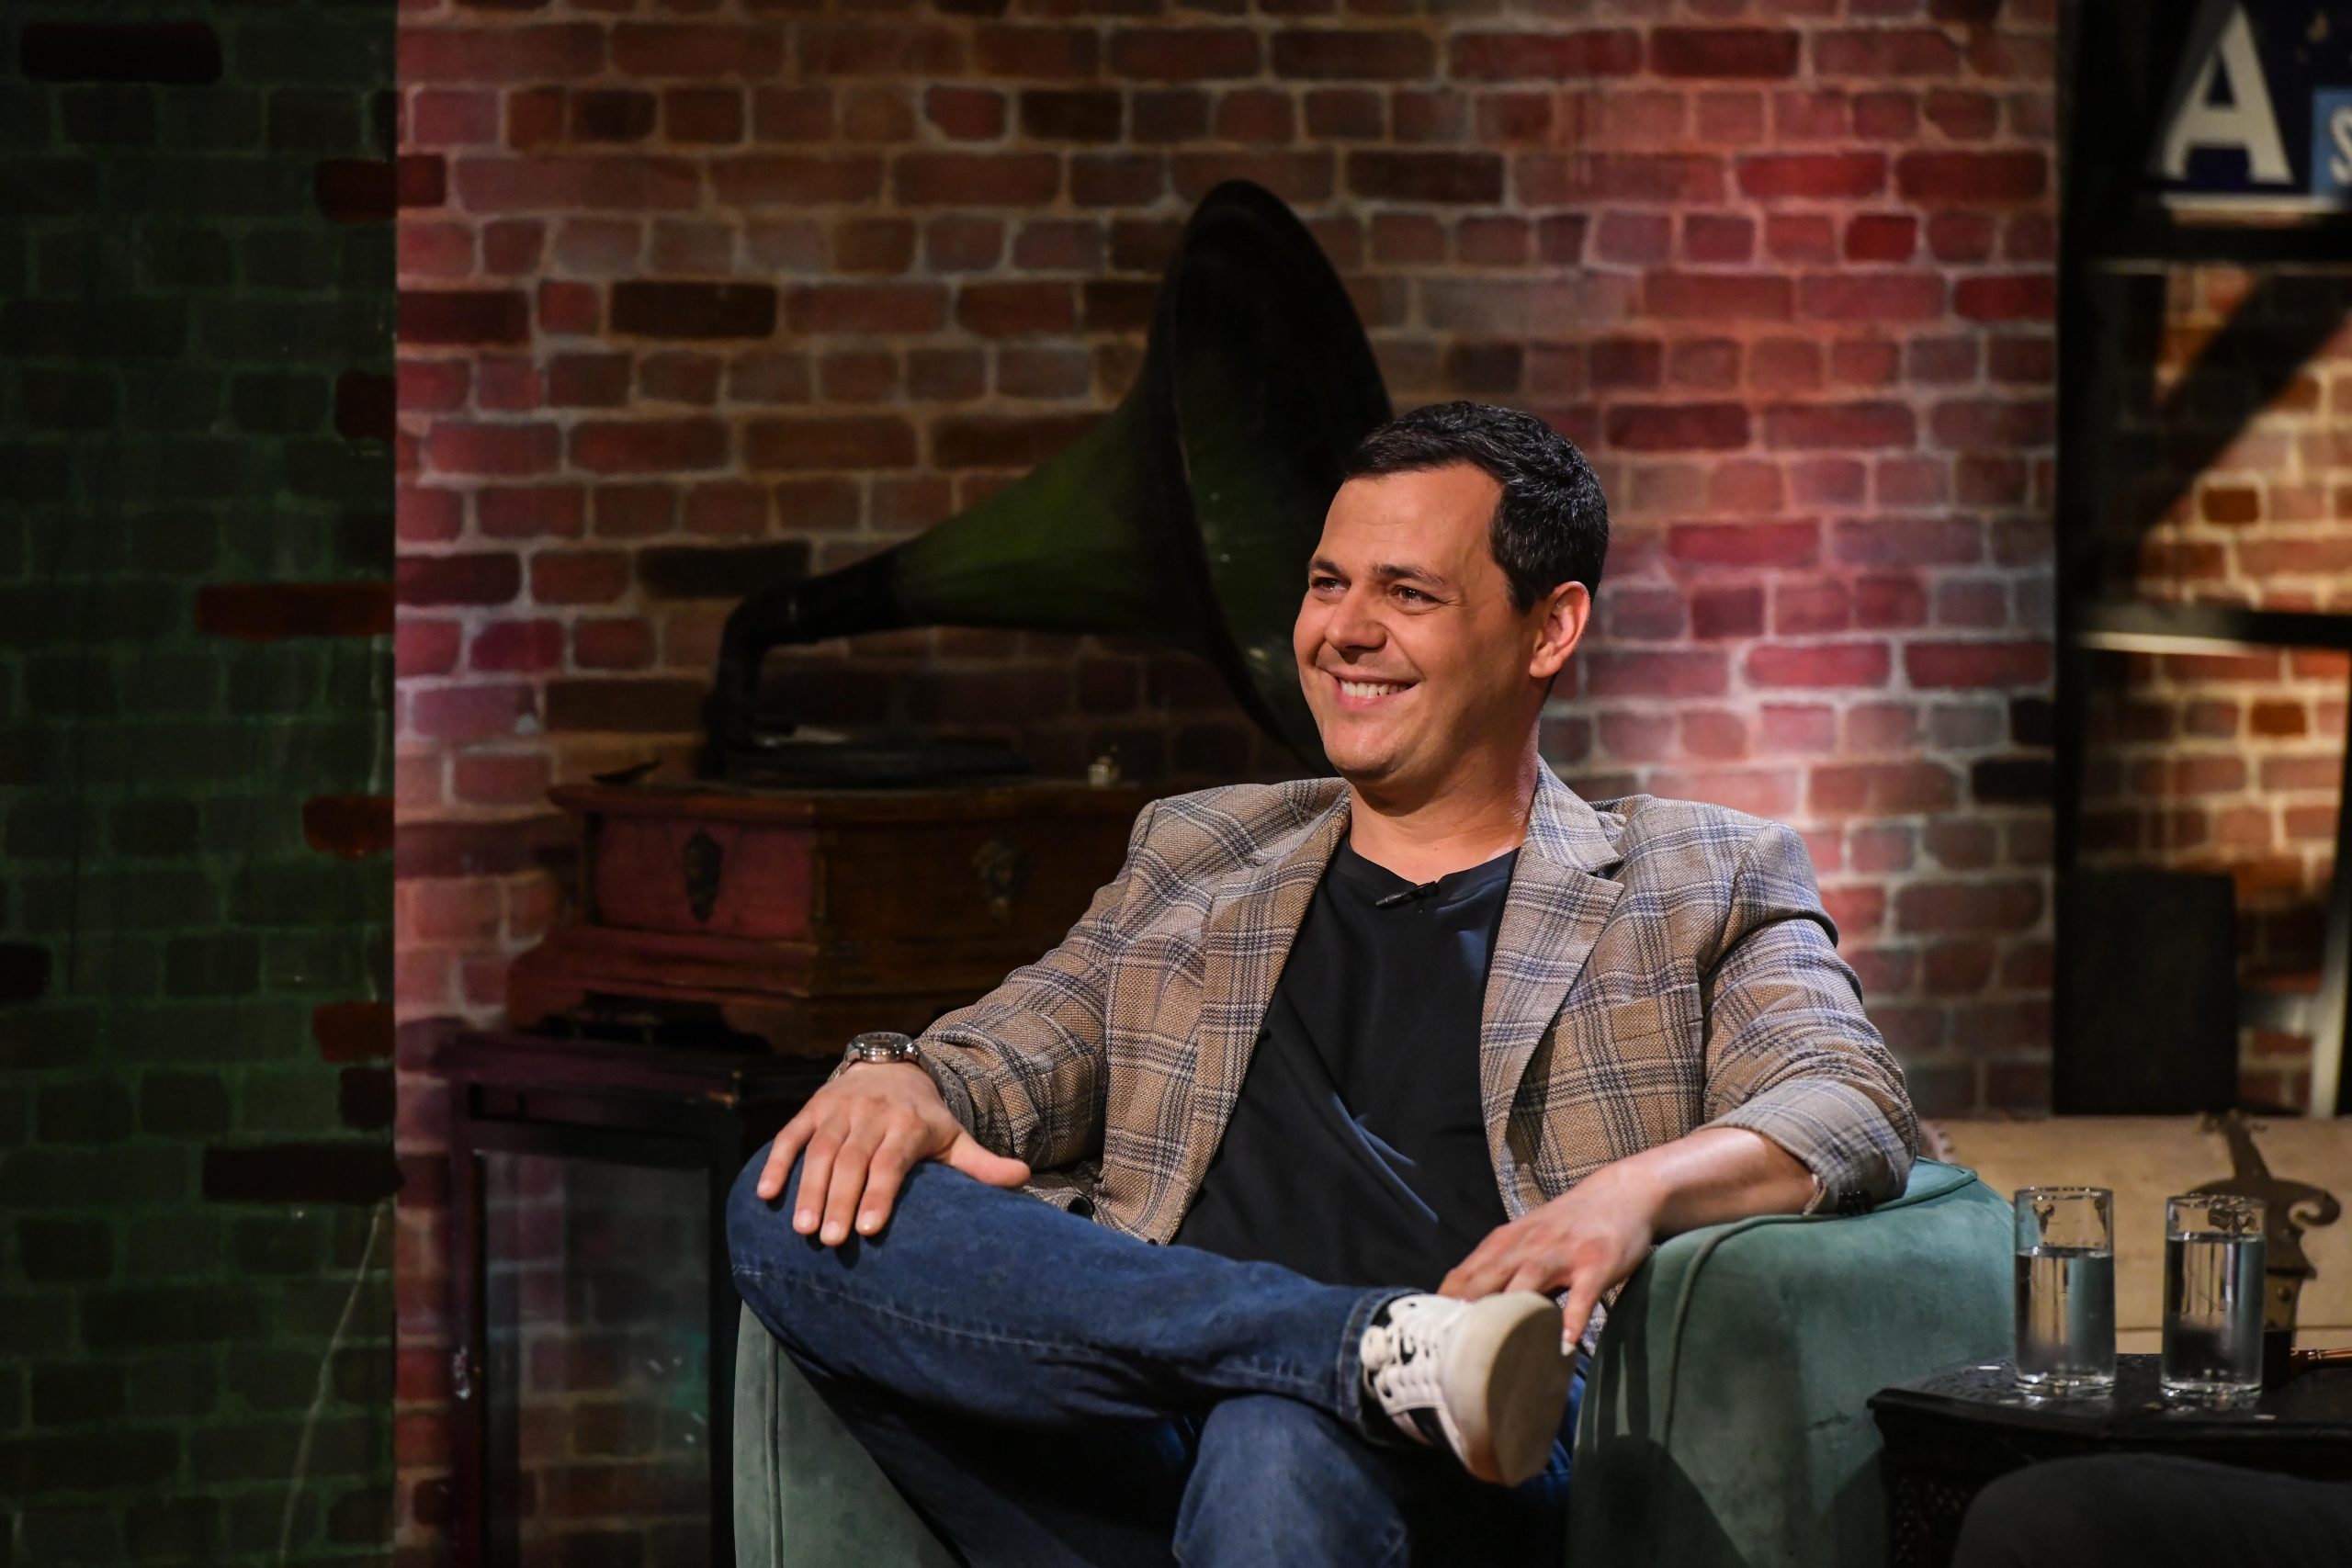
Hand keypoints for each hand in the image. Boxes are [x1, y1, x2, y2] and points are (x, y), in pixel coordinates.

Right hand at [752, 1061, 1030, 1245]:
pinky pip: (790, 1135)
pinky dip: (776, 1163)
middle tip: (829, 1242)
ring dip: (806, 1189)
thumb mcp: (953, 1136)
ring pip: (818, 1149)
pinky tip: (766, 1196)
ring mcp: (839, 1109)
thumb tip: (1024, 1177)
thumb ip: (981, 1163)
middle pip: (851, 1159)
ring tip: (800, 1230)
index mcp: (908, 1125)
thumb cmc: (924, 1119)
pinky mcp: (812, 1107)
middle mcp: (872, 1113)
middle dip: (838, 1200)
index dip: (879, 1194)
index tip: (868, 1229)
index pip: (891, 1162)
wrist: (890, 1067)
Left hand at [1437, 1162, 1662, 1350]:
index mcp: (1504, 1244)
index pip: (1462, 1276)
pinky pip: (1583, 1293)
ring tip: (1494, 1351)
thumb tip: (1468, 1311)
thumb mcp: (1525, 1240)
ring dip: (1510, 1313)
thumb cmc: (1566, 1225)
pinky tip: (1565, 1342)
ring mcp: (1562, 1253)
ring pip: (1528, 1281)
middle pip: (1486, 1279)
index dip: (1442, 1306)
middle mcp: (1527, 1246)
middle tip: (1447, 1350)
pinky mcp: (1596, 1262)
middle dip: (1464, 1311)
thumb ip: (1499, 1270)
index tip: (1427, 1337)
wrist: (1621, 1191)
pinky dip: (1574, 1316)